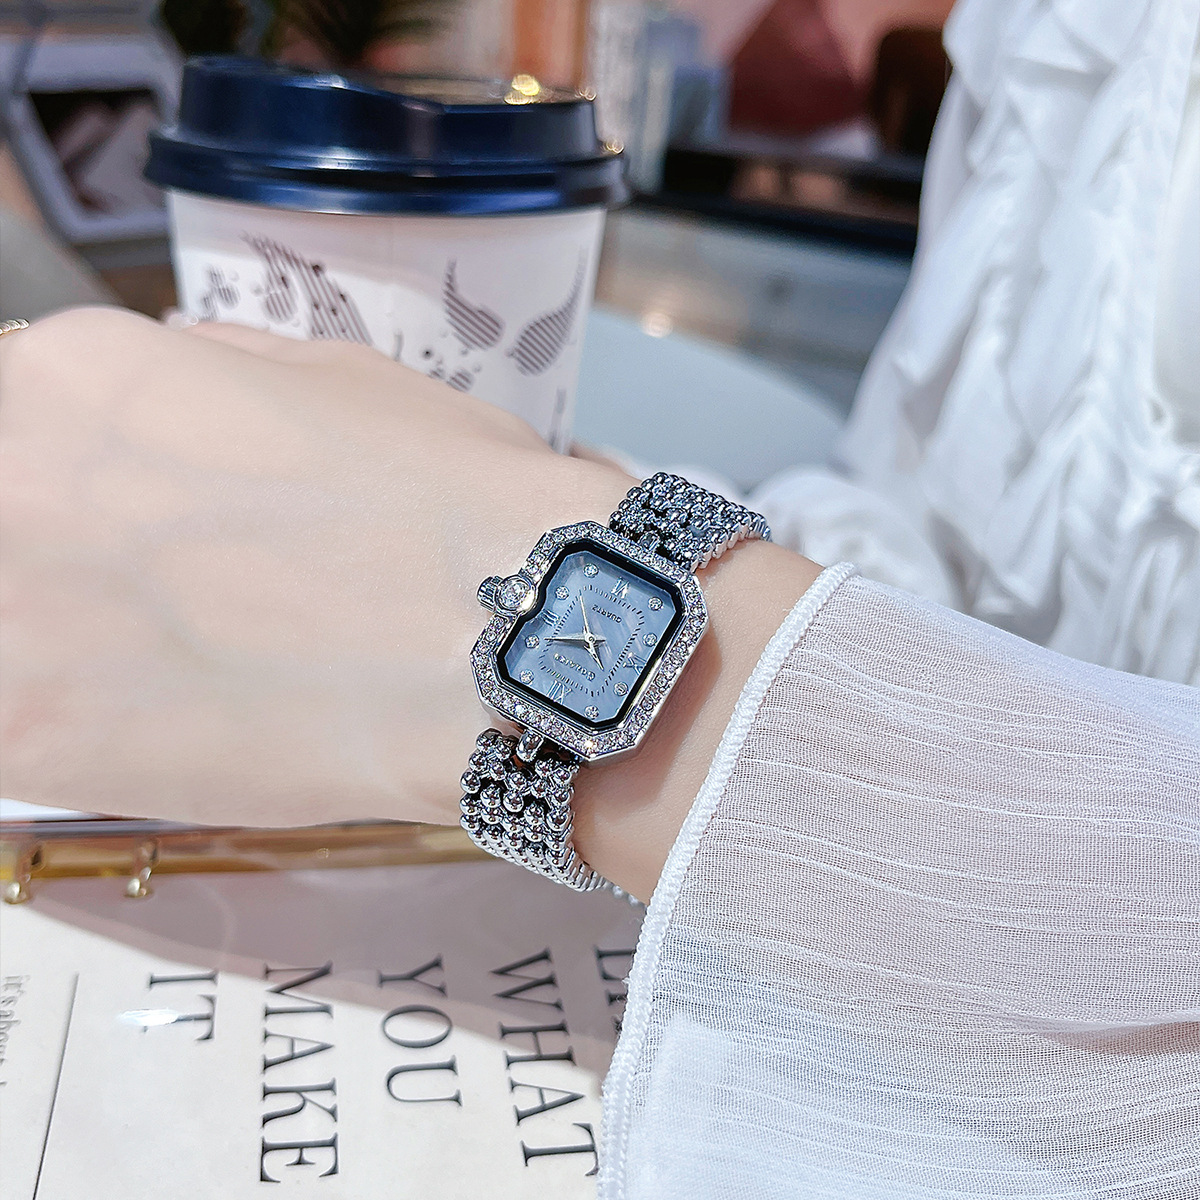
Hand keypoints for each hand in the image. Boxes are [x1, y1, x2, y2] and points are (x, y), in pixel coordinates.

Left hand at [0, 308, 822, 898]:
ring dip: (62, 636)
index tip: (121, 527)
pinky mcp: (20, 729)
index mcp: (88, 367)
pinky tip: (150, 729)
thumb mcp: (330, 382)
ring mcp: (1, 596)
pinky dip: (60, 725)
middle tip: (154, 602)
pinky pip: (8, 721)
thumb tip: (166, 397)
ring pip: (2, 616)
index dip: (77, 484)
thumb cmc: (448, 507)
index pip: (18, 417)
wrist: (510, 641)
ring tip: (167, 669)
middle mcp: (14, 458)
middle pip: (4, 506)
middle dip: (67, 551)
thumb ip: (206, 378)